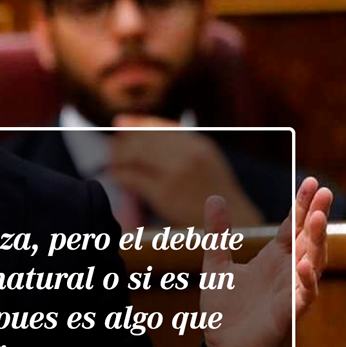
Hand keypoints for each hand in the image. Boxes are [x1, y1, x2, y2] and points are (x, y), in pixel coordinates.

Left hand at [110, 114, 262, 227]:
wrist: (233, 223)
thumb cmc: (213, 194)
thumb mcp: (205, 161)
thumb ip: (180, 145)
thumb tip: (144, 131)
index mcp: (199, 144)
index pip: (159, 125)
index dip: (135, 123)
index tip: (118, 123)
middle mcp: (189, 154)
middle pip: (144, 139)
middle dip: (123, 142)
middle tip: (113, 148)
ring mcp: (177, 173)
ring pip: (135, 155)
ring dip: (119, 157)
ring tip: (113, 163)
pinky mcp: (165, 194)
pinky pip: (132, 178)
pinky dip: (119, 175)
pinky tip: (116, 177)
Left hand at [200, 177, 331, 346]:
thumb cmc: (226, 310)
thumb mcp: (217, 265)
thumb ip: (218, 234)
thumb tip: (214, 198)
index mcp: (274, 260)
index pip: (293, 227)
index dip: (302, 205)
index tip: (312, 181)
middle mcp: (288, 274)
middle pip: (309, 241)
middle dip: (317, 217)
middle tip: (324, 192)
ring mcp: (291, 295)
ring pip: (312, 265)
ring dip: (316, 243)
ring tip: (317, 220)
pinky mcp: (287, 317)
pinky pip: (302, 299)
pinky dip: (306, 283)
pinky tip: (306, 266)